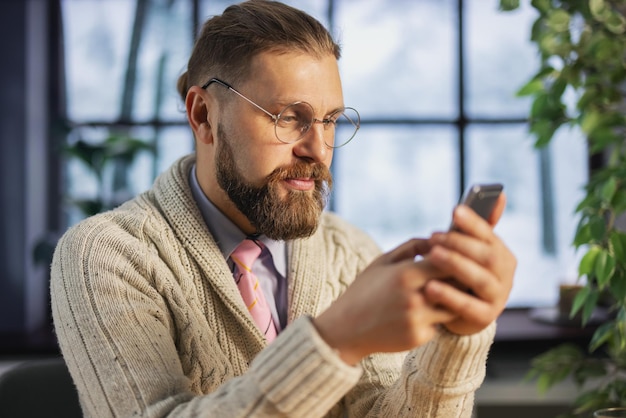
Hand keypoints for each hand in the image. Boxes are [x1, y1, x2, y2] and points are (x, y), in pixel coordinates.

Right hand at [313, 239, 455, 364]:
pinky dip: (437, 318)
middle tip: (466, 274)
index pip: (448, 261)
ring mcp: (418, 319)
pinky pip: (439, 324)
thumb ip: (411, 247)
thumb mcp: (382, 262)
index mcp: (405, 274)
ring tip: (451, 292)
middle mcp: (414, 297)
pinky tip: (427, 314)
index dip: (458, 257)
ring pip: (454, 306)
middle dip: (462, 278)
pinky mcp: (419, 337)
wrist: (346, 328)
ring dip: (455, 300)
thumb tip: (437, 239)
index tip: (461, 255)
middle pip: (456, 284)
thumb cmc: (364, 290)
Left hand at [421, 193, 516, 335]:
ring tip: (431, 255)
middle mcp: (505, 275)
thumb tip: (500, 194)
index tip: (454, 211)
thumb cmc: (461, 274)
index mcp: (502, 254)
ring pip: (479, 279)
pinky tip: (429, 287)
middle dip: (460, 244)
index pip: (490, 235)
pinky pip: (468, 306)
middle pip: (487, 256)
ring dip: (455, 265)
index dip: (473, 223)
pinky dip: (449, 296)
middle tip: (434, 236)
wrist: (458, 314)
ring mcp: (498, 297)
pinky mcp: (485, 317)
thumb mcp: (468, 252)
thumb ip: (477, 228)